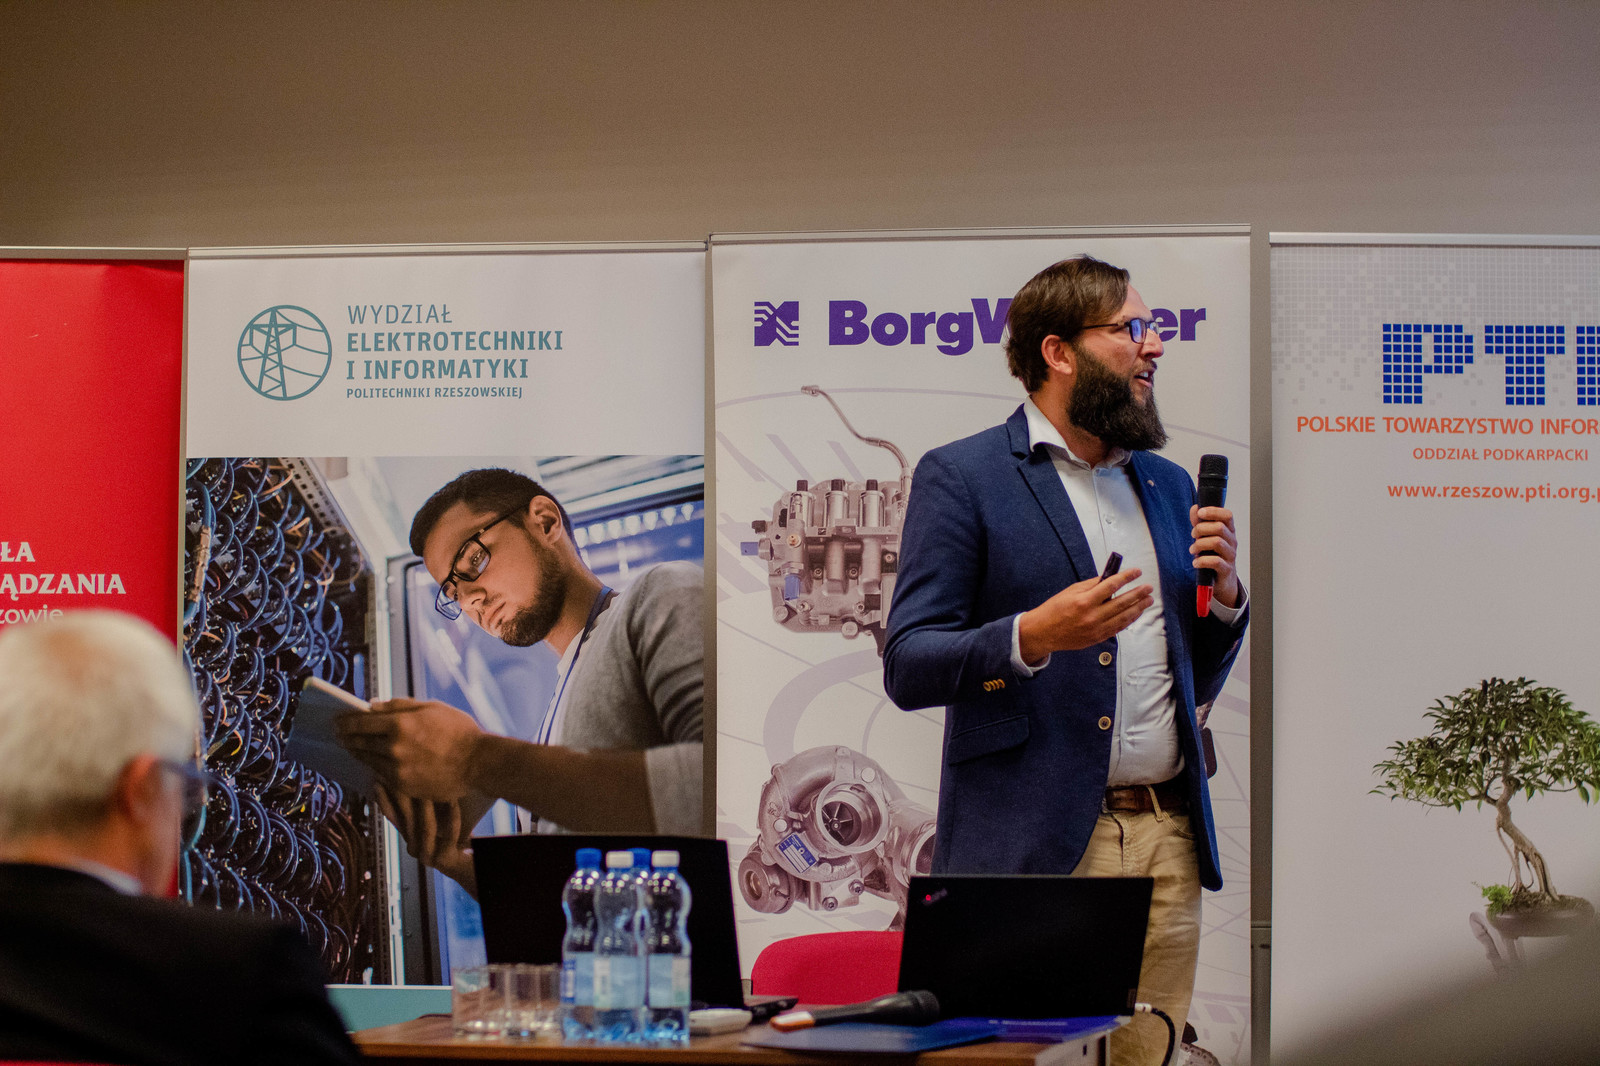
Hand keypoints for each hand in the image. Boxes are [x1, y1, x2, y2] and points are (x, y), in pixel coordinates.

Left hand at [335, 698, 482, 800]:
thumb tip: (372, 705)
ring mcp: (398, 770)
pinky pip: (382, 776)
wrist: (478, 762)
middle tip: (339, 735)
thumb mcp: (431, 707)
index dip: (345, 721)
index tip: (337, 721)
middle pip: (360, 743)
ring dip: (358, 753)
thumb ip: (399, 706)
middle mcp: (394, 748)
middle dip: (347, 737)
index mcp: (400, 724)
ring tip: (353, 748)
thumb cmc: (459, 730)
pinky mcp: (404, 787)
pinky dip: (375, 767)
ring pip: (368, 761)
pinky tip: (373, 763)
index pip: (361, 722)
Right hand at [373, 783, 477, 895]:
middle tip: (406, 777)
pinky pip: (449, 834)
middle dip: (407, 796)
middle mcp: (414, 848)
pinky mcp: (444, 860)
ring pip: (427, 827)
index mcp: (408, 838)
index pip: (391, 816)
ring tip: (433, 786)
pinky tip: (455, 800)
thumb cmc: (450, 838)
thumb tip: (404, 781)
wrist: (465, 864)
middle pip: (407, 820)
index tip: (379, 780)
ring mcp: (427, 856)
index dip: (384, 799)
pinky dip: (453, 815)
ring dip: (431, 805)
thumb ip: (418, 807)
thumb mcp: (431, 821)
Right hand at [1018, 568, 1152, 661]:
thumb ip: (1091, 585)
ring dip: (1138, 608)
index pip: (1111, 585)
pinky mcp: (1097, 638)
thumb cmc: (1055, 609)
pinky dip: (1128, 620)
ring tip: (1148, 600)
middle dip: (1138, 594)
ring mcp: (1096, 629)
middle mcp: (1092, 616)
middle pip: (1122, 603)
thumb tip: (1109, 578)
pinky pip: (1117, 628)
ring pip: (1123, 617)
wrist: (1043, 632)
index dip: (1126, 577)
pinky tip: (1135, 613)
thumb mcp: (1070, 591)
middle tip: (1148, 587)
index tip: (1136, 572)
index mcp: (1084, 601)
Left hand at [1190, 504, 1240, 607]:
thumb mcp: (1206, 538)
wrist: (1222, 580)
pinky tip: (1195, 563)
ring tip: (1192, 550)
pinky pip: (1215, 561)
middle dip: (1201, 529)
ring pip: (1217, 542)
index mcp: (1228, 531)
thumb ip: (1200, 523)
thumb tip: (1195, 508)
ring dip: (1199, 544)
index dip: (1214, 511)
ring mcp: (1231, 556)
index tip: (1200, 513)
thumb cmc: (1213, 555)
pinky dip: (1201, 561)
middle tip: (1193, 535)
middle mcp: (1232, 542)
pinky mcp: (1226, 569)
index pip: (1228, 515)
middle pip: (1219, 527)